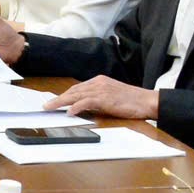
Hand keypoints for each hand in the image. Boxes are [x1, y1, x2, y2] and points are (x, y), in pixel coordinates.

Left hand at [42, 75, 158, 120]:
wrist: (147, 101)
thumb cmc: (132, 101)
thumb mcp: (112, 96)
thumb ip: (98, 99)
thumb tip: (84, 107)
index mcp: (100, 81)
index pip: (78, 88)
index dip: (65, 95)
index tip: (55, 100)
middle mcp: (98, 83)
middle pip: (73, 90)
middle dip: (58, 98)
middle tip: (46, 105)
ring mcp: (101, 90)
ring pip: (76, 95)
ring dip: (61, 102)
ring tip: (50, 108)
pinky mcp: (105, 98)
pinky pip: (86, 102)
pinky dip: (76, 107)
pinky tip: (69, 112)